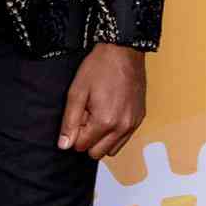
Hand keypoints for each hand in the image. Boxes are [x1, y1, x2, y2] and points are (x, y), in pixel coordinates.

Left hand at [58, 44, 146, 159]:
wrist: (124, 52)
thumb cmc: (98, 69)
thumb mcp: (76, 93)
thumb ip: (69, 122)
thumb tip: (64, 145)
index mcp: (105, 122)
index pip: (82, 147)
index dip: (74, 134)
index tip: (77, 116)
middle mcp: (123, 127)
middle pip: (98, 152)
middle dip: (87, 139)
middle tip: (85, 117)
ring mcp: (134, 123)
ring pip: (112, 148)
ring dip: (101, 138)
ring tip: (97, 115)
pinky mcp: (140, 118)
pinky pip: (124, 138)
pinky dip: (113, 133)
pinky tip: (108, 113)